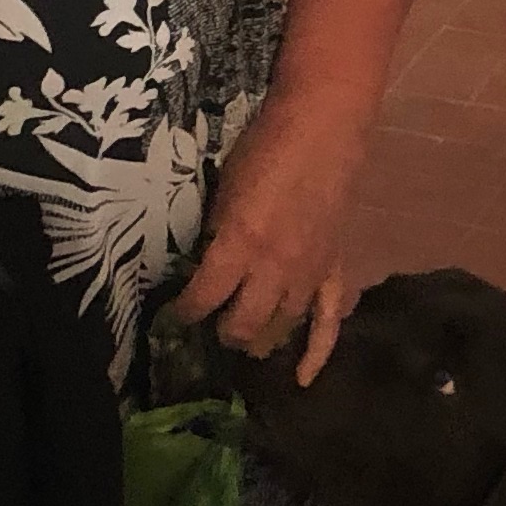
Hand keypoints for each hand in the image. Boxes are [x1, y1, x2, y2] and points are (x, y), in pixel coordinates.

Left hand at [174, 101, 363, 382]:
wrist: (324, 126)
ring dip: (257, 337)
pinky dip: (315, 353)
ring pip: (279, 328)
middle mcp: (275, 269)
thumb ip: (215, 232)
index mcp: (241, 245)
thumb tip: (202, 263)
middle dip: (220, 330)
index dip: (183, 311)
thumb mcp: (224, 188)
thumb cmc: (265, 147)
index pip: (203, 298)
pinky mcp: (333, 270)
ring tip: (242, 336)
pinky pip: (328, 322)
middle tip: (209, 322)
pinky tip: (303, 379)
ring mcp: (309, 275)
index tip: (171, 313)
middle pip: (242, 325)